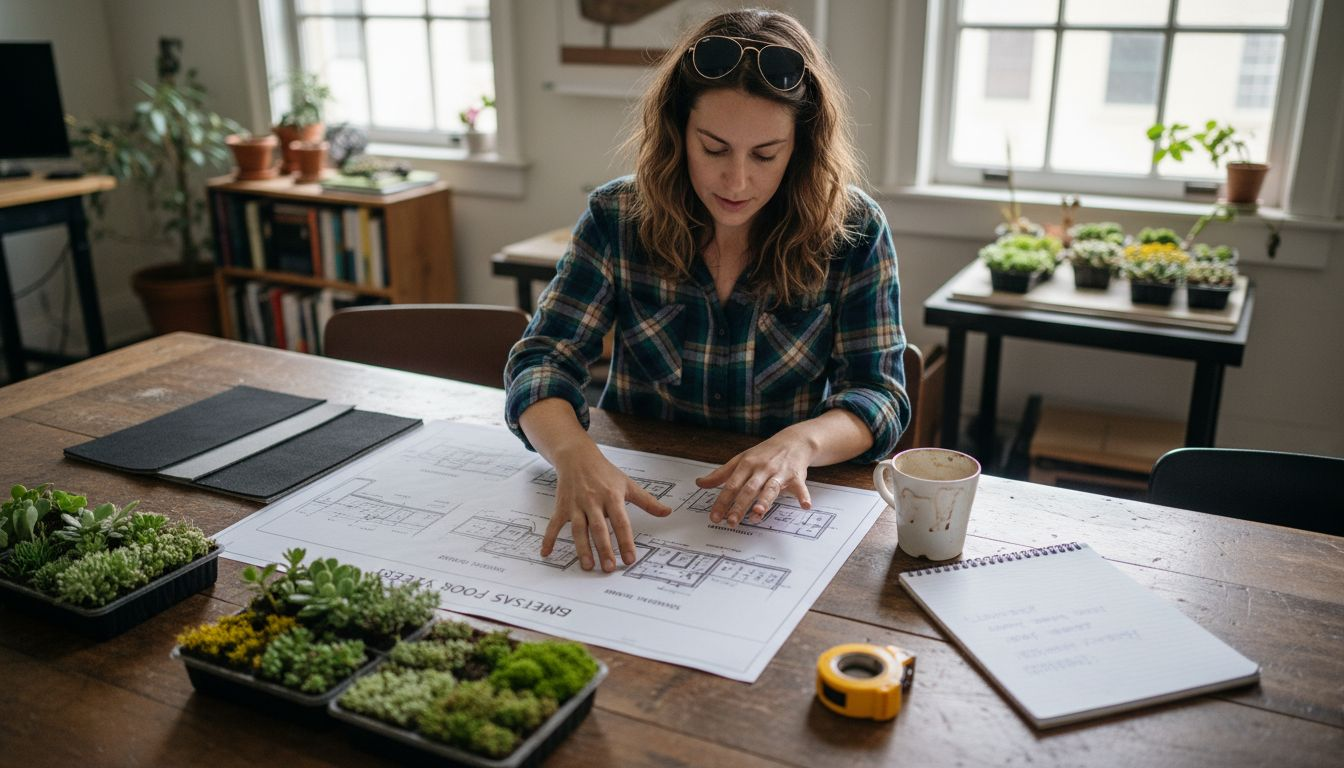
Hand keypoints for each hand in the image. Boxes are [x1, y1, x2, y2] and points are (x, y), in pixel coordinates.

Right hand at [542, 445, 671, 571]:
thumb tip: (667, 512)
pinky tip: (547, 553)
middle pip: (599, 529)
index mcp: (612, 497)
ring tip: (587, 566)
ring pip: (578, 530)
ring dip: (582, 549)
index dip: (626, 542)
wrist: (577, 457)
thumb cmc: (604, 472)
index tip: (630, 559)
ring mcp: (576, 505)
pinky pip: (554, 525)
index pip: (621, 522)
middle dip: (604, 550)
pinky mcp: (562, 507)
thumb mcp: (627, 484)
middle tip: (609, 568)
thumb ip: (647, 501)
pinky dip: (549, 539)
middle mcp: (593, 501)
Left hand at [695, 428, 813, 526]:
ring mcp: (779, 472)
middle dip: (740, 506)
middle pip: (749, 489)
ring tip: (757, 514)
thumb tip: (700, 483)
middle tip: (731, 521)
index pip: (731, 485)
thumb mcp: (741, 460)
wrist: (793, 441)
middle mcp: (762, 468)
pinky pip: (800, 488)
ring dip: (765, 501)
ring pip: (770, 489)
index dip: (722, 502)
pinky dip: (803, 496)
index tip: (715, 517)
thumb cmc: (764, 453)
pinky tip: (805, 506)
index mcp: (746, 465)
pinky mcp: (796, 476)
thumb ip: (721, 474)